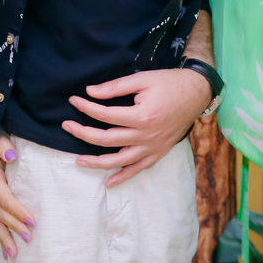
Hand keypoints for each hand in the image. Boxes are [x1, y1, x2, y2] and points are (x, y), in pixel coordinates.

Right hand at [0, 133, 34, 258]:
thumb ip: (4, 147)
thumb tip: (12, 158)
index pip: (6, 199)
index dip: (19, 211)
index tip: (32, 222)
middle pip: (2, 213)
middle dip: (15, 227)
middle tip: (29, 238)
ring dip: (5, 237)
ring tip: (14, 254)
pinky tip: (5, 250)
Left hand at [64, 68, 209, 187]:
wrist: (196, 93)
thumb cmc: (169, 83)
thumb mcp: (141, 79)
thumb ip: (115, 87)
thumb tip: (90, 91)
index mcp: (141, 116)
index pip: (104, 115)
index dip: (86, 108)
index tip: (73, 101)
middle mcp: (146, 136)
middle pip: (107, 139)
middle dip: (83, 133)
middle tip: (66, 126)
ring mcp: (152, 147)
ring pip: (119, 160)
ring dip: (97, 162)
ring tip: (79, 160)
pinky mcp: (158, 152)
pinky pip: (138, 169)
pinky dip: (124, 177)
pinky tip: (109, 182)